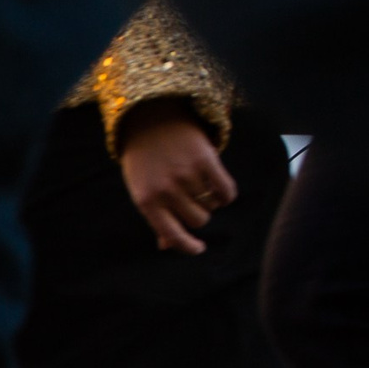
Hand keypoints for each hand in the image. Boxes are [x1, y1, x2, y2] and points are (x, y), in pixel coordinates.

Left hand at [118, 101, 236, 254]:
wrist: (149, 118)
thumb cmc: (144, 160)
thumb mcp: (142, 188)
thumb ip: (156, 216)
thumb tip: (166, 246)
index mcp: (147, 202)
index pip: (172, 235)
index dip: (188, 246)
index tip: (199, 249)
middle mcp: (166, 190)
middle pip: (198, 220)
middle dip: (199, 213)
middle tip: (192, 198)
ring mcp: (186, 175)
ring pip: (212, 205)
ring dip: (210, 200)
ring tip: (200, 185)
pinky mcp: (205, 159)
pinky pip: (226, 190)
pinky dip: (226, 193)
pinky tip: (219, 187)